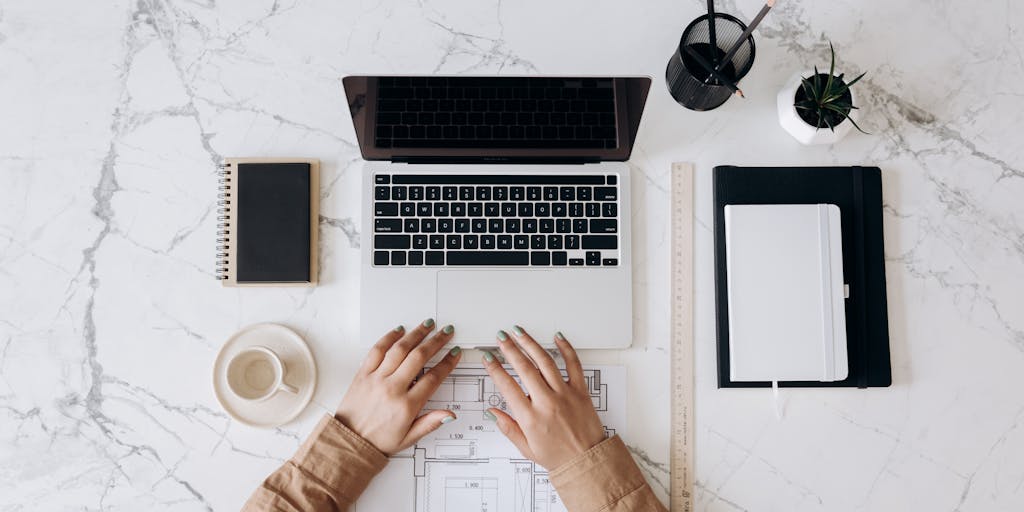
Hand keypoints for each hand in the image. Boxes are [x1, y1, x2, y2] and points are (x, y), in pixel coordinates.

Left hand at [335, 319, 461, 454]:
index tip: (454, 353)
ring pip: (400, 349)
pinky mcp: (363, 374)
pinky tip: (399, 330)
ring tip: (427, 325)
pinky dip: (389, 337)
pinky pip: (377, 350)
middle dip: (436, 342)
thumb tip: (449, 415)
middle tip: (445, 332)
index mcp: (406, 406)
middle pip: (419, 357)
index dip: (447, 363)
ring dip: (416, 334)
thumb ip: (430, 423)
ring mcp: (376, 379)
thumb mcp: (408, 438)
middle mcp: (392, 389)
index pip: (433, 378)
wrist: (349, 442)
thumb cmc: (378, 441)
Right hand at [482, 327, 606, 469]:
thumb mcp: (526, 448)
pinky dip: (566, 348)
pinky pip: (574, 364)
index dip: (495, 369)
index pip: (507, 386)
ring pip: (545, 361)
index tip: (488, 358)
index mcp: (531, 418)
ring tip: (520, 332)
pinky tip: (557, 337)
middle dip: (509, 349)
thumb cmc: (559, 457)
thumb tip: (492, 412)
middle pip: (524, 368)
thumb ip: (508, 427)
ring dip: (530, 343)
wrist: (587, 461)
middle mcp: (547, 402)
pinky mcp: (581, 391)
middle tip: (501, 337)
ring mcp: (565, 394)